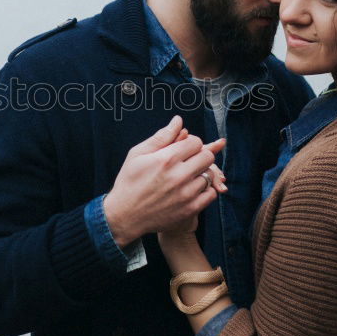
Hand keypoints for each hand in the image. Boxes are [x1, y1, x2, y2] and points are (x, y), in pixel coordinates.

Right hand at [103, 116, 225, 246]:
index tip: (183, 149)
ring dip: (201, 174)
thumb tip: (178, 121)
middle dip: (199, 155)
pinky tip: (192, 189)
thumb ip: (161, 137)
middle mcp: (178, 176)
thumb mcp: (138, 154)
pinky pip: (211, 194)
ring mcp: (186, 194)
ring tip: (187, 177)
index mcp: (166, 159)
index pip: (195, 142)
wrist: (125, 215)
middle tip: (188, 162)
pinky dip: (205, 190)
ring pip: (209, 175)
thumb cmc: (129, 182)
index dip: (190, 143)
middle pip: (207, 157)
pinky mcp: (190, 209)